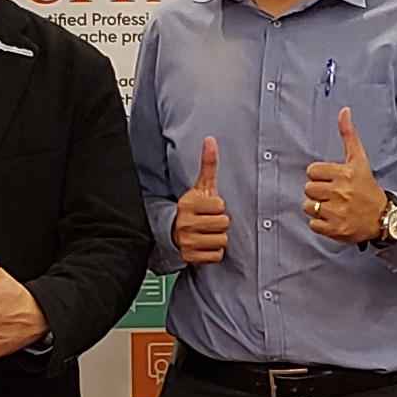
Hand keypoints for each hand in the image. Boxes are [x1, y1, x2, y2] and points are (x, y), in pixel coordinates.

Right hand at [173, 135, 229, 265]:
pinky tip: (205, 245)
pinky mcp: (190, 257)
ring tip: (207, 233)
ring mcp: (187, 241)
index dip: (218, 207)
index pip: (220, 206)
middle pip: (223, 224)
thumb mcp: (201, 186)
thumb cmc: (193, 207)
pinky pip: (215, 256)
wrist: (173, 230)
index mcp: (188, 204)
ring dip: (217, 238)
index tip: (208, 208)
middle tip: (208, 221)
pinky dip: (213, 252)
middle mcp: (185, 223)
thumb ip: (208, 163)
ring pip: (221, 241)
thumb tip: (210, 140)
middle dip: (219, 223)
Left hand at [303, 108, 389, 244]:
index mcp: (344, 173)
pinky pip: (313, 225)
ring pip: (308, 206)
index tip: (334, 180)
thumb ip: (349, 135)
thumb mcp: (359, 160)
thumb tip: (344, 110)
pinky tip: (333, 219)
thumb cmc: (367, 187)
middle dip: (318, 191)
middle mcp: (341, 192)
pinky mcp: (335, 229)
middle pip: (308, 189)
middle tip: (334, 194)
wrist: (384, 217)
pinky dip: (321, 224)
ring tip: (333, 207)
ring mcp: (337, 212)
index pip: (312, 171)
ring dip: (318, 208)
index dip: (321, 175)